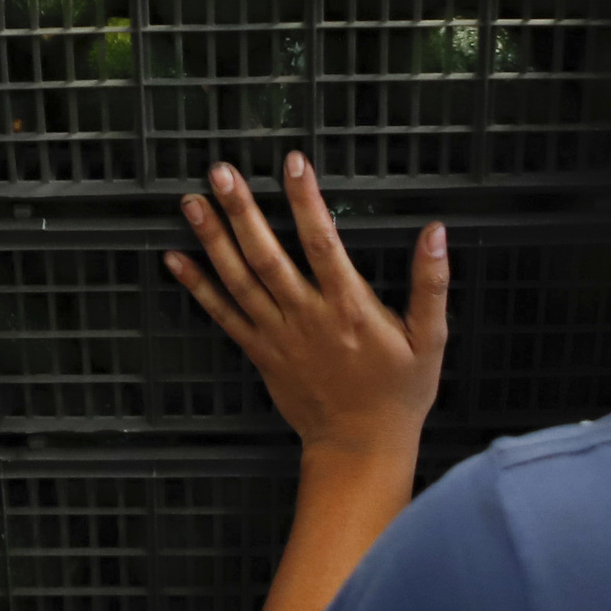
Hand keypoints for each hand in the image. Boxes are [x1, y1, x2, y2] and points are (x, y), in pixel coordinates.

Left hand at [166, 155, 448, 459]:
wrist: (360, 448)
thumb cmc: (399, 393)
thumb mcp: (431, 340)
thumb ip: (431, 283)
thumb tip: (435, 233)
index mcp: (349, 308)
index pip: (324, 242)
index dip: (306, 200)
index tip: (294, 163)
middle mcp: (307, 318)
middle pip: (267, 256)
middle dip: (242, 211)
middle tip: (220, 172)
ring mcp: (278, 336)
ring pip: (238, 280)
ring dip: (213, 239)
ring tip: (191, 202)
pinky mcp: (260, 353)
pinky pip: (222, 316)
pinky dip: (197, 287)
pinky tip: (175, 259)